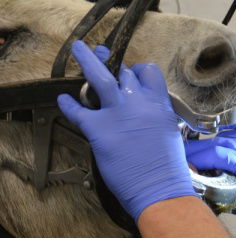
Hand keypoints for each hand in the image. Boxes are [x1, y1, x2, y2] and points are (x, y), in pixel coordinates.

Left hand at [57, 40, 194, 221]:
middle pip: (122, 72)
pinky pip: (78, 110)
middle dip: (111, 63)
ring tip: (79, 49)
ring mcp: (117, 115)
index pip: (148, 72)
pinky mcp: (98, 130)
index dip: (137, 71)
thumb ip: (156, 116)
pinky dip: (68, 104)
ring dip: (87, 59)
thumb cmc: (168, 168)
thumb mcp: (169, 132)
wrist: (160, 188)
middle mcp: (138, 104)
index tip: (132, 75)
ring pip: (99, 77)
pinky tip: (63, 100)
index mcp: (159, 104)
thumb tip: (146, 112)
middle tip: (102, 55)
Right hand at [184, 116, 235, 216]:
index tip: (175, 169)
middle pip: (212, 142)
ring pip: (214, 134)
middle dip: (189, 154)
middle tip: (170, 165)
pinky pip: (223, 126)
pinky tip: (202, 148)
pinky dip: (210, 137)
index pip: (215, 153)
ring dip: (198, 146)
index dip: (191, 161)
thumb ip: (214, 191)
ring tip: (187, 160)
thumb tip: (185, 182)